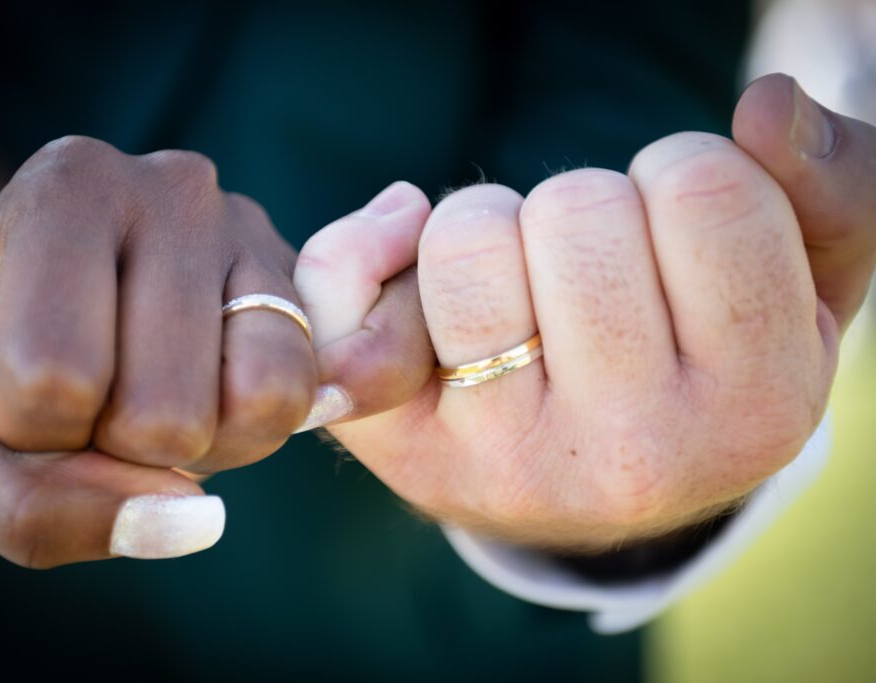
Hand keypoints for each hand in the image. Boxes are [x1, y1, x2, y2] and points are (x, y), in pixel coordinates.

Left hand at [0, 136, 315, 565]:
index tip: (21, 387)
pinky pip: (296, 400)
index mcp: (61, 189)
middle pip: (158, 412)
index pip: (52, 376)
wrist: (58, 325)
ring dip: (189, 450)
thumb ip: (38, 509)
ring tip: (151, 396)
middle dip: (117, 447)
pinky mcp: (300, 288)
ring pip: (243, 410)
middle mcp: (171, 189)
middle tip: (95, 396)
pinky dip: (247, 436)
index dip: (30, 432)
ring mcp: (251, 235)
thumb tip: (198, 522)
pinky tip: (207, 398)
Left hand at [297, 75, 875, 550]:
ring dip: (490, 229)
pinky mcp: (406, 450)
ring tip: (522, 297)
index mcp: (757, 408)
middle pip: (577, 210)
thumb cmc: (693, 361)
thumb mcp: (796, 288)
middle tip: (590, 280)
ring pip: (468, 237)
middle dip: (581, 209)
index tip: (672, 242)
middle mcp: (635, 455)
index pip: (703, 188)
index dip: (678, 179)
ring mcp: (509, 460)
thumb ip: (828, 188)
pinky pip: (355, 282)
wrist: (588, 481)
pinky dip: (381, 255)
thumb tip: (772, 103)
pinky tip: (422, 309)